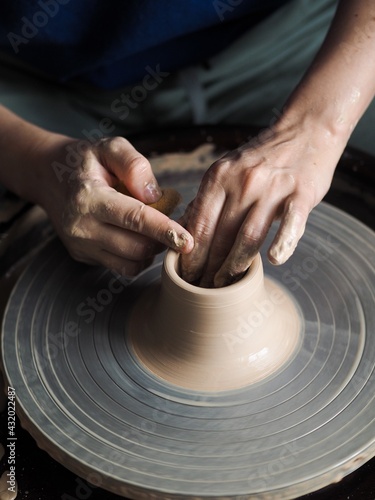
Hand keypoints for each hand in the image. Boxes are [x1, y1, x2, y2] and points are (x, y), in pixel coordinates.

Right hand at [37, 136, 192, 274]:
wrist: (49, 176)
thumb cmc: (86, 161)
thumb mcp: (110, 147)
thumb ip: (134, 165)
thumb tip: (155, 196)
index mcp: (88, 198)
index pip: (134, 218)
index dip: (164, 230)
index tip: (188, 241)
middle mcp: (81, 227)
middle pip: (137, 247)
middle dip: (162, 239)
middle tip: (173, 223)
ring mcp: (81, 246)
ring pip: (131, 263)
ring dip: (152, 250)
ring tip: (154, 229)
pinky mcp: (83, 257)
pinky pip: (121, 267)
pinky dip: (138, 258)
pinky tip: (138, 238)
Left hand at [180, 121, 343, 287]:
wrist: (305, 131)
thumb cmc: (261, 157)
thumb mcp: (226, 169)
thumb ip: (207, 198)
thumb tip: (184, 227)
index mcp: (220, 176)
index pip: (200, 224)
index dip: (191, 254)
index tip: (185, 274)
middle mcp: (243, 181)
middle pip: (221, 235)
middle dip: (209, 266)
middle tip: (203, 287)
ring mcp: (273, 187)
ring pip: (249, 235)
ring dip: (235, 265)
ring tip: (226, 284)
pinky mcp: (301, 194)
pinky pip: (291, 223)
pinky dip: (283, 243)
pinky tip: (275, 260)